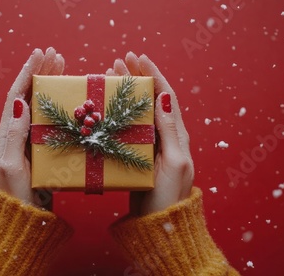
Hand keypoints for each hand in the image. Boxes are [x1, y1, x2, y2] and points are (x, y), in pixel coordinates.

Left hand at [0, 47, 64, 207]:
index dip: (28, 73)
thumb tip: (19, 103)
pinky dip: (57, 107)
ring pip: (39, 107)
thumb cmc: (16, 197)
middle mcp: (15, 135)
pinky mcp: (39, 152)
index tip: (40, 54)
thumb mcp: (13, 166)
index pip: (16, 95)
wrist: (22, 221)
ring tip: (62, 68)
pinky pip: (48, 122)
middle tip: (56, 56)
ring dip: (48, 86)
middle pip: (28, 96)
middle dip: (40, 74)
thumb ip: (14, 135)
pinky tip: (67, 102)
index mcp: (6, 135)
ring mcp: (28, 143)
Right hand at [107, 52, 193, 215]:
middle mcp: (165, 137)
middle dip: (137, 78)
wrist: (159, 225)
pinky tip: (106, 110)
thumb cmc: (169, 197)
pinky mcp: (138, 157)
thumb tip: (164, 98)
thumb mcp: (174, 162)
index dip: (153, 75)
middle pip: (150, 99)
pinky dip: (118, 115)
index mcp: (177, 135)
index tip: (139, 58)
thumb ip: (169, 130)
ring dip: (125, 93)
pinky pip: (129, 129)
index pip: (166, 96)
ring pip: (138, 112)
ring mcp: (151, 146)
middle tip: (119, 62)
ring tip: (111, 77)